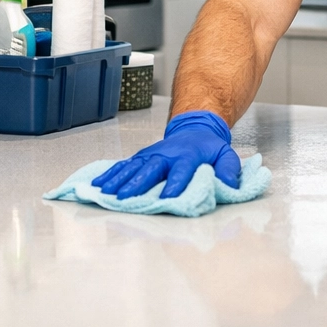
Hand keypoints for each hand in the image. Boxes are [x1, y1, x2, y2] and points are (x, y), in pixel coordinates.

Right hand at [92, 110, 241, 198]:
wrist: (195, 127)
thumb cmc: (209, 148)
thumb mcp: (226, 155)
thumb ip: (228, 170)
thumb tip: (228, 185)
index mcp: (187, 155)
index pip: (181, 170)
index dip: (174, 183)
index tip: (167, 198)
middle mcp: (165, 154)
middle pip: (150, 169)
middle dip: (137, 184)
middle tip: (124, 198)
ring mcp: (151, 155)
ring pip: (133, 167)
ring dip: (118, 180)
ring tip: (106, 193)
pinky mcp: (141, 157)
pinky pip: (124, 165)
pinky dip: (110, 174)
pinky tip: (98, 184)